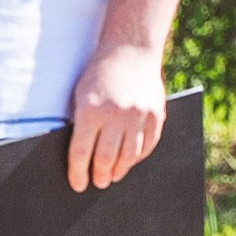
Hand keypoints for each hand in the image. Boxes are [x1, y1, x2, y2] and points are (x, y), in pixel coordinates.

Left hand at [66, 39, 165, 191]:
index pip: (81, 152)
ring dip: (119, 170)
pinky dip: (137, 157)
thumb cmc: (99, 75)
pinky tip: (130, 160)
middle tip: (98, 182)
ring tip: (113, 175)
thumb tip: (81, 160)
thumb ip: (80, 124)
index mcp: (91, 111)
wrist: (130, 50)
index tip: (78, 185)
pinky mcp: (156, 113)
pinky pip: (148, 145)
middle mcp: (116, 114)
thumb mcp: (80, 96)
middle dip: (100, 175)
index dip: (78, 173)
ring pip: (128, 156)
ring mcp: (139, 115)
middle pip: (106, 158)